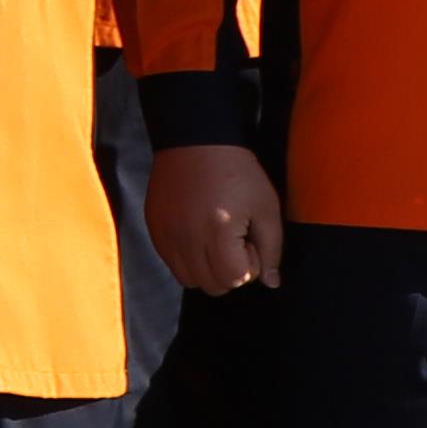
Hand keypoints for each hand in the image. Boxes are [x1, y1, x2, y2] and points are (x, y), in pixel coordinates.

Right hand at [150, 143, 284, 292]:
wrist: (195, 141)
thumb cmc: (237, 172)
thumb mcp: (266, 207)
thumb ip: (272, 249)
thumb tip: (271, 282)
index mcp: (218, 232)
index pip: (235, 279)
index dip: (249, 265)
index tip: (249, 240)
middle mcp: (187, 239)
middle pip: (212, 286)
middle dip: (229, 271)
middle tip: (233, 242)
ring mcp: (166, 235)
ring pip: (189, 279)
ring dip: (206, 269)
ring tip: (214, 241)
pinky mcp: (154, 229)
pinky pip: (170, 263)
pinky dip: (186, 259)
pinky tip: (196, 234)